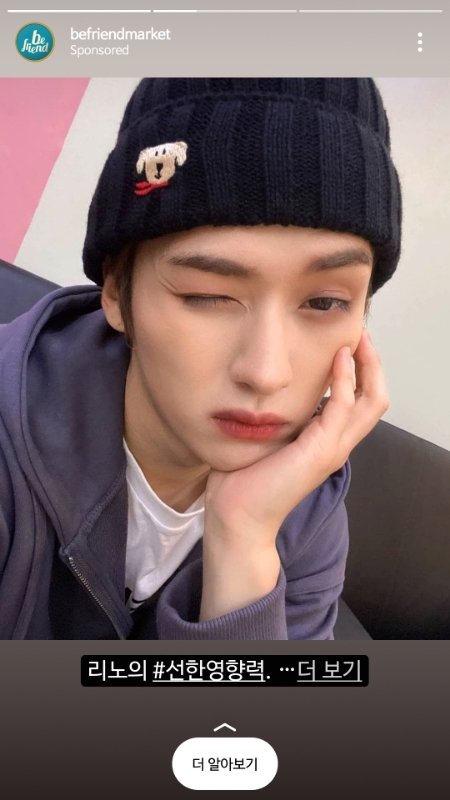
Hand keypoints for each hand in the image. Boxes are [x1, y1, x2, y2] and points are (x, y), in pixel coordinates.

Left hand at [204, 328, 388, 547]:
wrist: (236, 515)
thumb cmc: (244, 478)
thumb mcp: (266, 436)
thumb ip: (276, 413)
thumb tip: (263, 387)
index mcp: (326, 441)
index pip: (360, 401)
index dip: (361, 371)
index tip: (347, 342)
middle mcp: (337, 444)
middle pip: (376, 398)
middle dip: (373, 363)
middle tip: (360, 334)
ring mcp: (332, 448)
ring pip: (372, 401)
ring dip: (367, 366)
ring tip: (357, 339)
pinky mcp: (320, 450)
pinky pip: (343, 406)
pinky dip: (345, 379)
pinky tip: (338, 358)